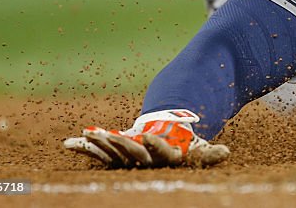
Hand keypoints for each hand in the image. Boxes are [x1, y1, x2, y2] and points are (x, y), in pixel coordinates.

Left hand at [64, 109, 229, 167]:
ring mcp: (126, 157)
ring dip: (100, 145)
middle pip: (131, 154)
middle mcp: (142, 161)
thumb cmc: (183, 146)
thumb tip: (227, 154)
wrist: (164, 145)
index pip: (160, 153)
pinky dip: (83, 148)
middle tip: (111, 136)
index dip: (154, 146)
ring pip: (111, 154)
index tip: (148, 137)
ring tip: (89, 134)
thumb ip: (210, 154)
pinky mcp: (113, 153)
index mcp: (164, 158)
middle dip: (121, 145)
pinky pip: (96, 153)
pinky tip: (68, 143)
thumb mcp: (198, 149)